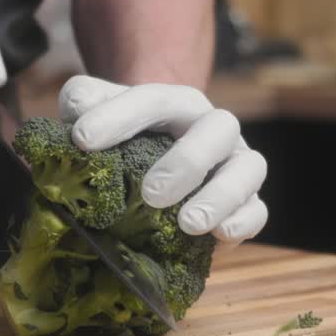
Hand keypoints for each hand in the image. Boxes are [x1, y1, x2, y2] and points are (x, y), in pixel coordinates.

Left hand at [59, 75, 268, 246]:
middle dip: (187, 161)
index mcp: (175, 103)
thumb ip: (84, 101)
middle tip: (151, 194)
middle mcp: (212, 128)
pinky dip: (243, 221)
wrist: (158, 170)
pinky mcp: (247, 202)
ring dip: (221, 196)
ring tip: (188, 223)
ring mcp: (235, 164)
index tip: (82, 139)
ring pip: (248, 168)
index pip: (153, 99)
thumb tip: (77, 108)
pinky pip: (258, 209)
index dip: (118, 116)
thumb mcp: (99, 114)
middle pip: (217, 128)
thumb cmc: (126, 141)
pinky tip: (220, 235)